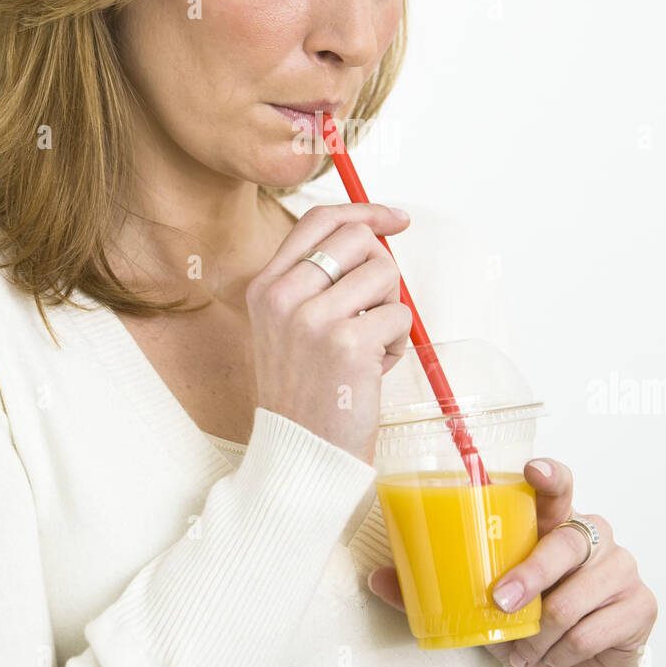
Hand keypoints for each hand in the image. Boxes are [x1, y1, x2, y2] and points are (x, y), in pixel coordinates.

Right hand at [246, 202, 413, 465]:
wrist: (300, 455)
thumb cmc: (307, 392)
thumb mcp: (290, 326)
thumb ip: (319, 280)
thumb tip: (377, 234)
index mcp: (266, 286)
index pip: (318, 220)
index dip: (364, 212)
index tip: (396, 220)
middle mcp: (283, 295)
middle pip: (359, 238)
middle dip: (382, 271)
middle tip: (374, 312)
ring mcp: (313, 318)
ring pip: (385, 273)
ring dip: (390, 310)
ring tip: (368, 347)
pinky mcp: (348, 343)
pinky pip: (399, 318)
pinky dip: (396, 344)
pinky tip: (372, 370)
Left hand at [368, 458, 657, 666]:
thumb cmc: (523, 621)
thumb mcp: (476, 603)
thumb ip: (432, 586)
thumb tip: (376, 578)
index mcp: (551, 522)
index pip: (558, 485)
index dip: (551, 474)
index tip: (534, 470)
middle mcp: (590, 535)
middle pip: (566, 542)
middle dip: (532, 575)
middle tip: (502, 602)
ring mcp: (620, 567)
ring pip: (577, 595)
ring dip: (544, 632)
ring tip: (530, 645)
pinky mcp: (640, 605)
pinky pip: (595, 629)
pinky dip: (566, 652)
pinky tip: (558, 655)